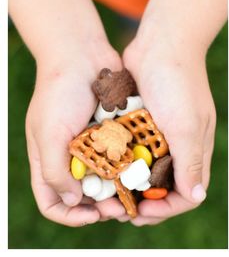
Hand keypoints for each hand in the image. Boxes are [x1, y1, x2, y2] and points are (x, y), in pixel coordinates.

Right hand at [25, 39, 125, 225]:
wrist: (82, 52)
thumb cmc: (59, 91)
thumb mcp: (48, 132)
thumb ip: (54, 171)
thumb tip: (73, 202)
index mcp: (47, 157)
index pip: (52, 201)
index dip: (69, 215)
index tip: (92, 215)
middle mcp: (69, 154)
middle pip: (84, 196)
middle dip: (102, 205)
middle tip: (121, 205)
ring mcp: (91, 142)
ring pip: (106, 178)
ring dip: (119, 188)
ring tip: (135, 190)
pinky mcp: (111, 129)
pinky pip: (121, 155)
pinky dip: (130, 164)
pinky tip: (142, 167)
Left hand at [122, 39, 215, 225]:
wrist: (161, 40)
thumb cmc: (177, 82)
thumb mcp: (185, 125)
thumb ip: (189, 162)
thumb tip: (195, 198)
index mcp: (195, 147)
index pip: (185, 193)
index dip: (165, 208)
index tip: (141, 212)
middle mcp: (178, 141)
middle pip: (162, 184)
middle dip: (142, 199)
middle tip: (118, 207)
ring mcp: (159, 129)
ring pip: (144, 166)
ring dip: (128, 180)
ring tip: (106, 190)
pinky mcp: (141, 116)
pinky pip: (131, 144)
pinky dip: (120, 156)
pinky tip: (102, 163)